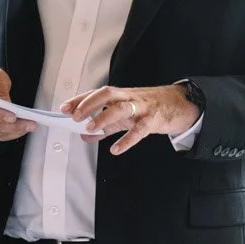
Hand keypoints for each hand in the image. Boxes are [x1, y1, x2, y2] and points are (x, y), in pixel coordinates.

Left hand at [62, 83, 201, 154]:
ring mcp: (142, 107)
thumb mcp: (125, 116)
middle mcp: (129, 98)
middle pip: (106, 94)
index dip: (79, 100)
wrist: (180, 104)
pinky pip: (139, 130)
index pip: (96, 94)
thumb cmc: (150, 108)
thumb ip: (105, 127)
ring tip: (90, 128)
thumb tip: (84, 136)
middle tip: (75, 117)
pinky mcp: (154, 120)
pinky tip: (116, 149)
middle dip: (89, 104)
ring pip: (121, 108)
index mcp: (121, 95)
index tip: (64, 108)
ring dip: (104, 116)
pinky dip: (127, 140)